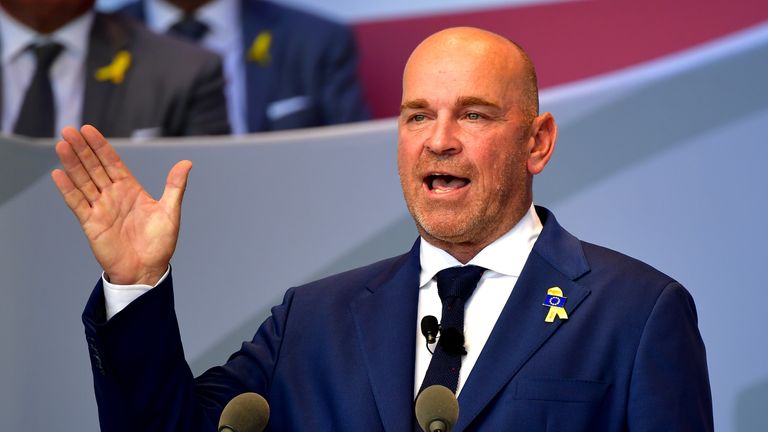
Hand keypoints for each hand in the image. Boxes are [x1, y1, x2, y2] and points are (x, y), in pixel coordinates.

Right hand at [51, 125, 191, 284]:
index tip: (89, 129)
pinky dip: (68, 189)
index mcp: (130, 190)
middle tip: (69, 130)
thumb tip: (187, 163)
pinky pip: (77, 203)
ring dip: (72, 164)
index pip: (112, 163)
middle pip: (94, 167)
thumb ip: (174, 186)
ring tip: (62, 145)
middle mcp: (113, 196)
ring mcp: (100, 208)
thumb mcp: (170, 212)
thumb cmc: (160, 244)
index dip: (100, 146)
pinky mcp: (91, 223)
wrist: (147, 270)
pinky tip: (58, 174)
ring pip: (83, 181)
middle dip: (82, 149)